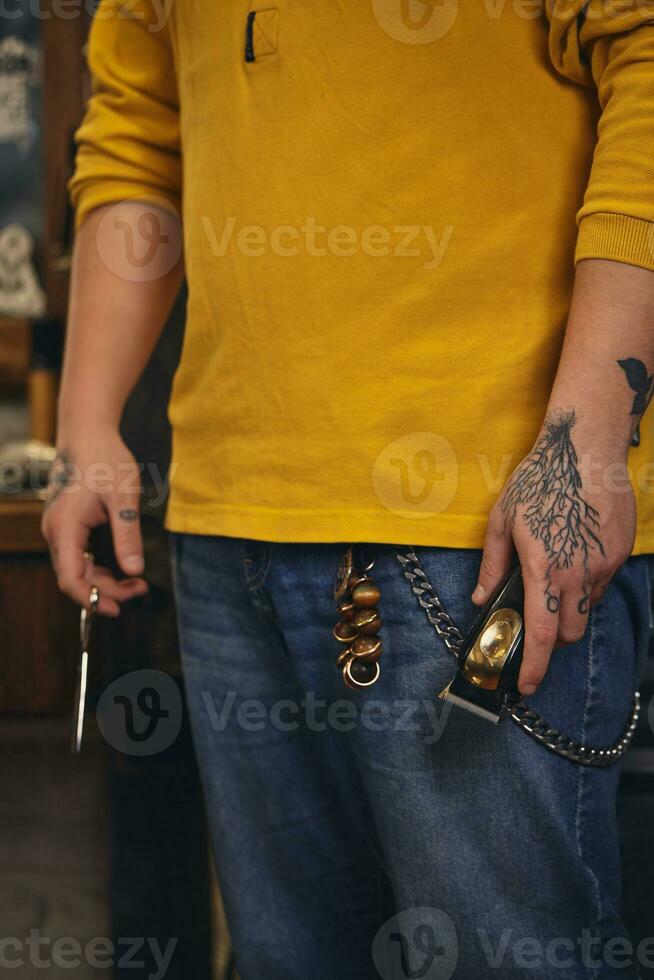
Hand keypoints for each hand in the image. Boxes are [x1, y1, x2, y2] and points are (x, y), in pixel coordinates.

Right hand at [41, 428, 148, 615]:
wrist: (88, 432)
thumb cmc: (105, 458)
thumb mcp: (124, 496)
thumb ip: (128, 534)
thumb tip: (135, 571)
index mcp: (65, 527)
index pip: (71, 579)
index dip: (92, 600)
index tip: (117, 609)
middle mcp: (56, 531)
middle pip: (75, 578)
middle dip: (106, 591)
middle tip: (140, 590)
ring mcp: (58, 528)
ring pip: (77, 568)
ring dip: (104, 580)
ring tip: (137, 583)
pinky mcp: (66, 525)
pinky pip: (78, 556)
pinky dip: (98, 567)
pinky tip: (121, 567)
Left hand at [473, 412, 635, 694]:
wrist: (585, 448)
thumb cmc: (539, 480)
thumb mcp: (502, 520)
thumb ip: (493, 565)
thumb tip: (479, 598)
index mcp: (545, 569)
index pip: (541, 633)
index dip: (533, 666)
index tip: (526, 686)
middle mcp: (580, 574)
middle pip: (569, 631)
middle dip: (552, 636)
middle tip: (535, 620)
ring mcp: (606, 564)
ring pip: (589, 607)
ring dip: (570, 607)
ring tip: (553, 576)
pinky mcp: (622, 551)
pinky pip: (604, 583)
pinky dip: (587, 583)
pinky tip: (574, 554)